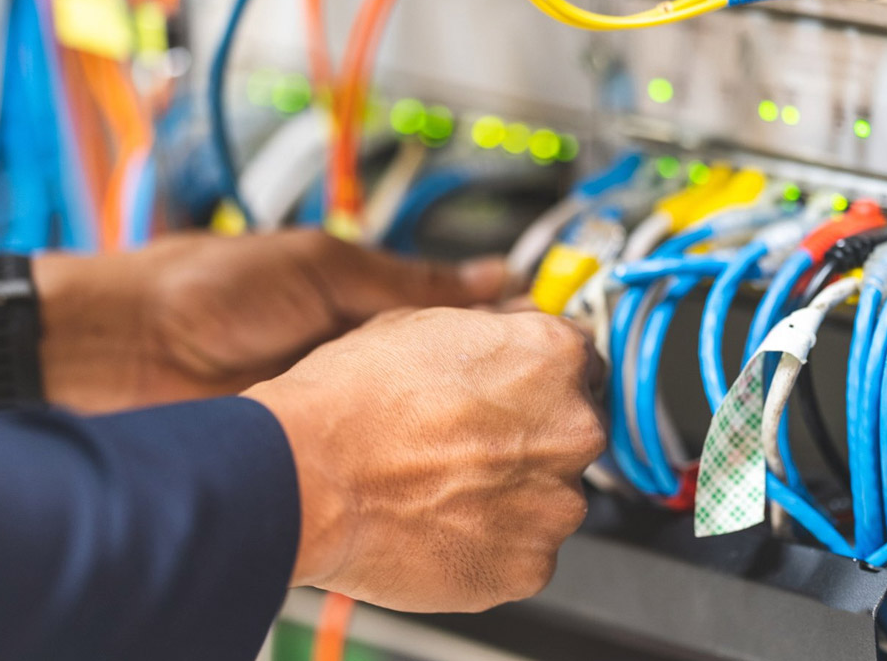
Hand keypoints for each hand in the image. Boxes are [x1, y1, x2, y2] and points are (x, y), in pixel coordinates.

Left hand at [20, 230, 507, 411]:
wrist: (124, 349)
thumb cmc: (206, 288)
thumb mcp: (323, 265)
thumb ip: (406, 282)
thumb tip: (489, 275)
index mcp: (359, 299)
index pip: (448, 314)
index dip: (496, 324)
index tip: (547, 333)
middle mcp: (354, 351)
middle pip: (439, 366)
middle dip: (482, 375)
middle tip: (535, 383)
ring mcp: (338, 400)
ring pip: (414, 411)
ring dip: (448, 414)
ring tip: (501, 415)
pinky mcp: (315, 442)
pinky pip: (374, 447)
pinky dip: (404, 449)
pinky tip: (442, 450)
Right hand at [245, 308, 605, 612]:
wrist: (307, 477)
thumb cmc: (353, 399)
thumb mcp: (423, 323)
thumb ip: (494, 328)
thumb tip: (516, 324)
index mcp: (554, 357)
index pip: (579, 363)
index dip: (538, 378)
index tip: (515, 393)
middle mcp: (573, 428)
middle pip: (572, 430)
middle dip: (530, 436)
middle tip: (468, 443)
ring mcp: (556, 502)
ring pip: (550, 494)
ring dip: (513, 492)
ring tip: (445, 485)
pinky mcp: (531, 564)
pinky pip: (525, 550)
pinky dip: (494, 542)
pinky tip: (445, 522)